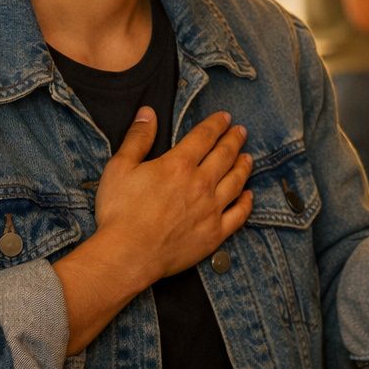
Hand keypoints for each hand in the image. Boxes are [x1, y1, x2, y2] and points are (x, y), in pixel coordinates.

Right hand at [93, 108, 253, 283]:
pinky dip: (246, 203)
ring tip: (248, 157)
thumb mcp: (120, 168)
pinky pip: (238, 215)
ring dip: (244, 167)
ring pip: (236, 182)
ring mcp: (211, 209)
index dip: (217, 124)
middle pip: (225, 155)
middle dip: (235, 140)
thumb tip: (148, 113)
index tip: (226, 118)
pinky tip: (248, 195)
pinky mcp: (214, 233)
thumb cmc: (119, 212)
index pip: (205, 137)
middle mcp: (201, 184)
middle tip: (241, 131)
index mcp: (179, 165)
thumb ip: (137, 138)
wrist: (128, 255)